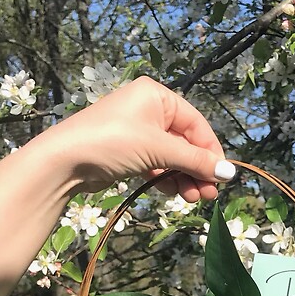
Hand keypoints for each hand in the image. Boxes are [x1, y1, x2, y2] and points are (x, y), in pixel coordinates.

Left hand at [39, 76, 234, 200]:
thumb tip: (230, 173)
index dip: (211, 152)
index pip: (197, 125)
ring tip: (192, 199)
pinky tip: (173, 193)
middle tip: (208, 195)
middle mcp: (149, 110)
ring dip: (184, 178)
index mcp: (158, 96)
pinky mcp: (129, 153)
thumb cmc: (113, 142)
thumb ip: (195, 161)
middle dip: (197, 170)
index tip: (222, 177)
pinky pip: (157, 165)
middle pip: (186, 143)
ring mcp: (138, 133)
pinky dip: (167, 179)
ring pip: (172, 158)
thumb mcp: (159, 149)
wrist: (64, 161)